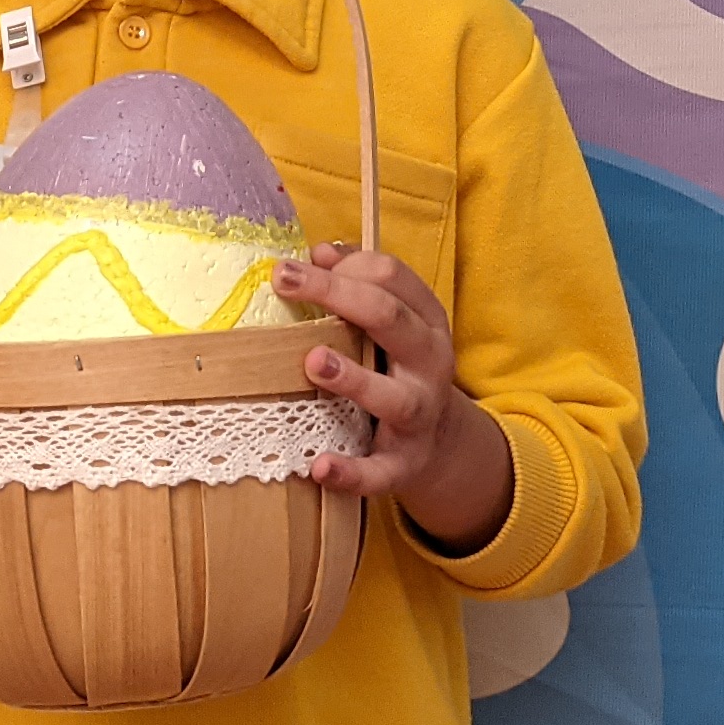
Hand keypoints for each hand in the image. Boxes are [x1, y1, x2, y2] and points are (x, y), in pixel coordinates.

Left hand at [278, 244, 511, 555]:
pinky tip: (319, 467)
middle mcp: (430, 362)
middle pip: (389, 319)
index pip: (391, 277)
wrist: (440, 441)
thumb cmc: (398, 366)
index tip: (299, 262)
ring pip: (394, 397)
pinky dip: (352, 472)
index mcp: (425, 320)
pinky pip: (380, 471)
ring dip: (354, 379)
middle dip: (337, 294)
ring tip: (314, 362)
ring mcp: (420, 414)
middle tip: (283, 279)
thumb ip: (359, 282)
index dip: (347, 264)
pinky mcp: (404, 463)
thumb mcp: (392, 320)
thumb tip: (319, 251)